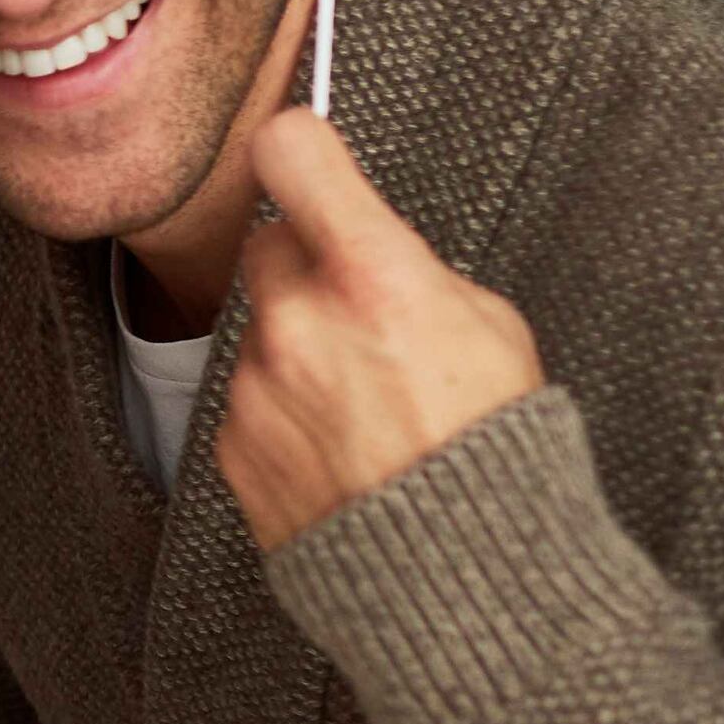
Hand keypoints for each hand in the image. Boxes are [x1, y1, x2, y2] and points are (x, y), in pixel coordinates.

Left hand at [212, 107, 545, 549]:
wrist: (458, 576)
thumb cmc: (492, 449)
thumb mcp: (491, 328)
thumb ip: (412, 272)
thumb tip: (368, 251)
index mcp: (376, 279)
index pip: (291, 156)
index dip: (296, 146)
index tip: (302, 150)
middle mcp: (301, 324)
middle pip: (268, 247)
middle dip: (307, 267)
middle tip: (360, 313)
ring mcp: (257, 388)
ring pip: (259, 331)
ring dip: (298, 349)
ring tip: (364, 405)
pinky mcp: (231, 446)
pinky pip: (247, 399)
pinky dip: (283, 412)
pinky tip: (339, 447)